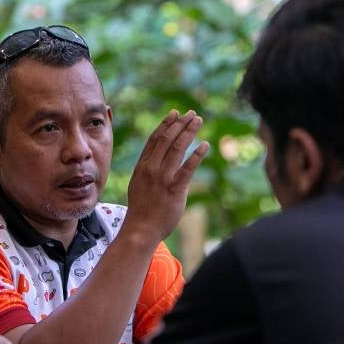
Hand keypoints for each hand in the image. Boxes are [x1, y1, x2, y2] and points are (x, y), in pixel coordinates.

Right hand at [123, 110, 208, 242]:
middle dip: (180, 123)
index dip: (166, 124)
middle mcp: (151, 168)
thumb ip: (147, 170)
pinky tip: (205, 145)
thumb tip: (157, 161)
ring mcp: (162, 178)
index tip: (175, 114)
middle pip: (167, 139)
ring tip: (198, 121)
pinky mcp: (174, 189)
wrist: (139, 230)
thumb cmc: (140, 210)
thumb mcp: (138, 184)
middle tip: (192, 114)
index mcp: (142, 166)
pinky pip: (188, 168)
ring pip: (177, 148)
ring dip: (189, 132)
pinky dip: (197, 154)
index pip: (154, 139)